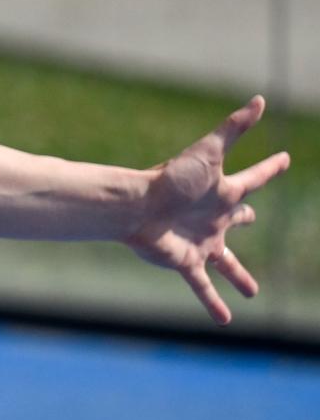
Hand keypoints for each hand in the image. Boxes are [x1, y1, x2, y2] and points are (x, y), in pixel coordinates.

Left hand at [123, 97, 291, 323]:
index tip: (283, 159)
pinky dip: (213, 303)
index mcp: (224, 193)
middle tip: (253, 220)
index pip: (255, 180)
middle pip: (238, 221)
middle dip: (246, 220)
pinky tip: (225, 320)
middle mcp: (214, 219)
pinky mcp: (187, 262)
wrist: (135, 206)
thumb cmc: (170, 177)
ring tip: (251, 291)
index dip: (270, 169)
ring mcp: (202, 242)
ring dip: (239, 277)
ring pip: (227, 263)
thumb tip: (260, 99)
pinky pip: (203, 287)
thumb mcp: (208, 152)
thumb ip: (234, 127)